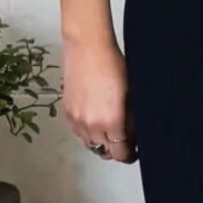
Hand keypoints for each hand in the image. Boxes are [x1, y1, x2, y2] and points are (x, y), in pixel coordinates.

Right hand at [61, 42, 137, 163]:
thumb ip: (132, 119)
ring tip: (109, 129)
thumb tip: (134, 135)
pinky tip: (95, 120)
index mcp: (112, 122)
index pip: (121, 153)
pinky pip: (78, 133)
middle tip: (125, 138)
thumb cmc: (114, 65)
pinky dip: (87, 132)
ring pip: (90, 144)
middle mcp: (92, 126)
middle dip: (116, 147)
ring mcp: (77, 121)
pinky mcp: (67, 112)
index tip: (134, 151)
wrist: (88, 48)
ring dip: (101, 141)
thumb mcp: (131, 93)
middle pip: (105, 152)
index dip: (129, 155)